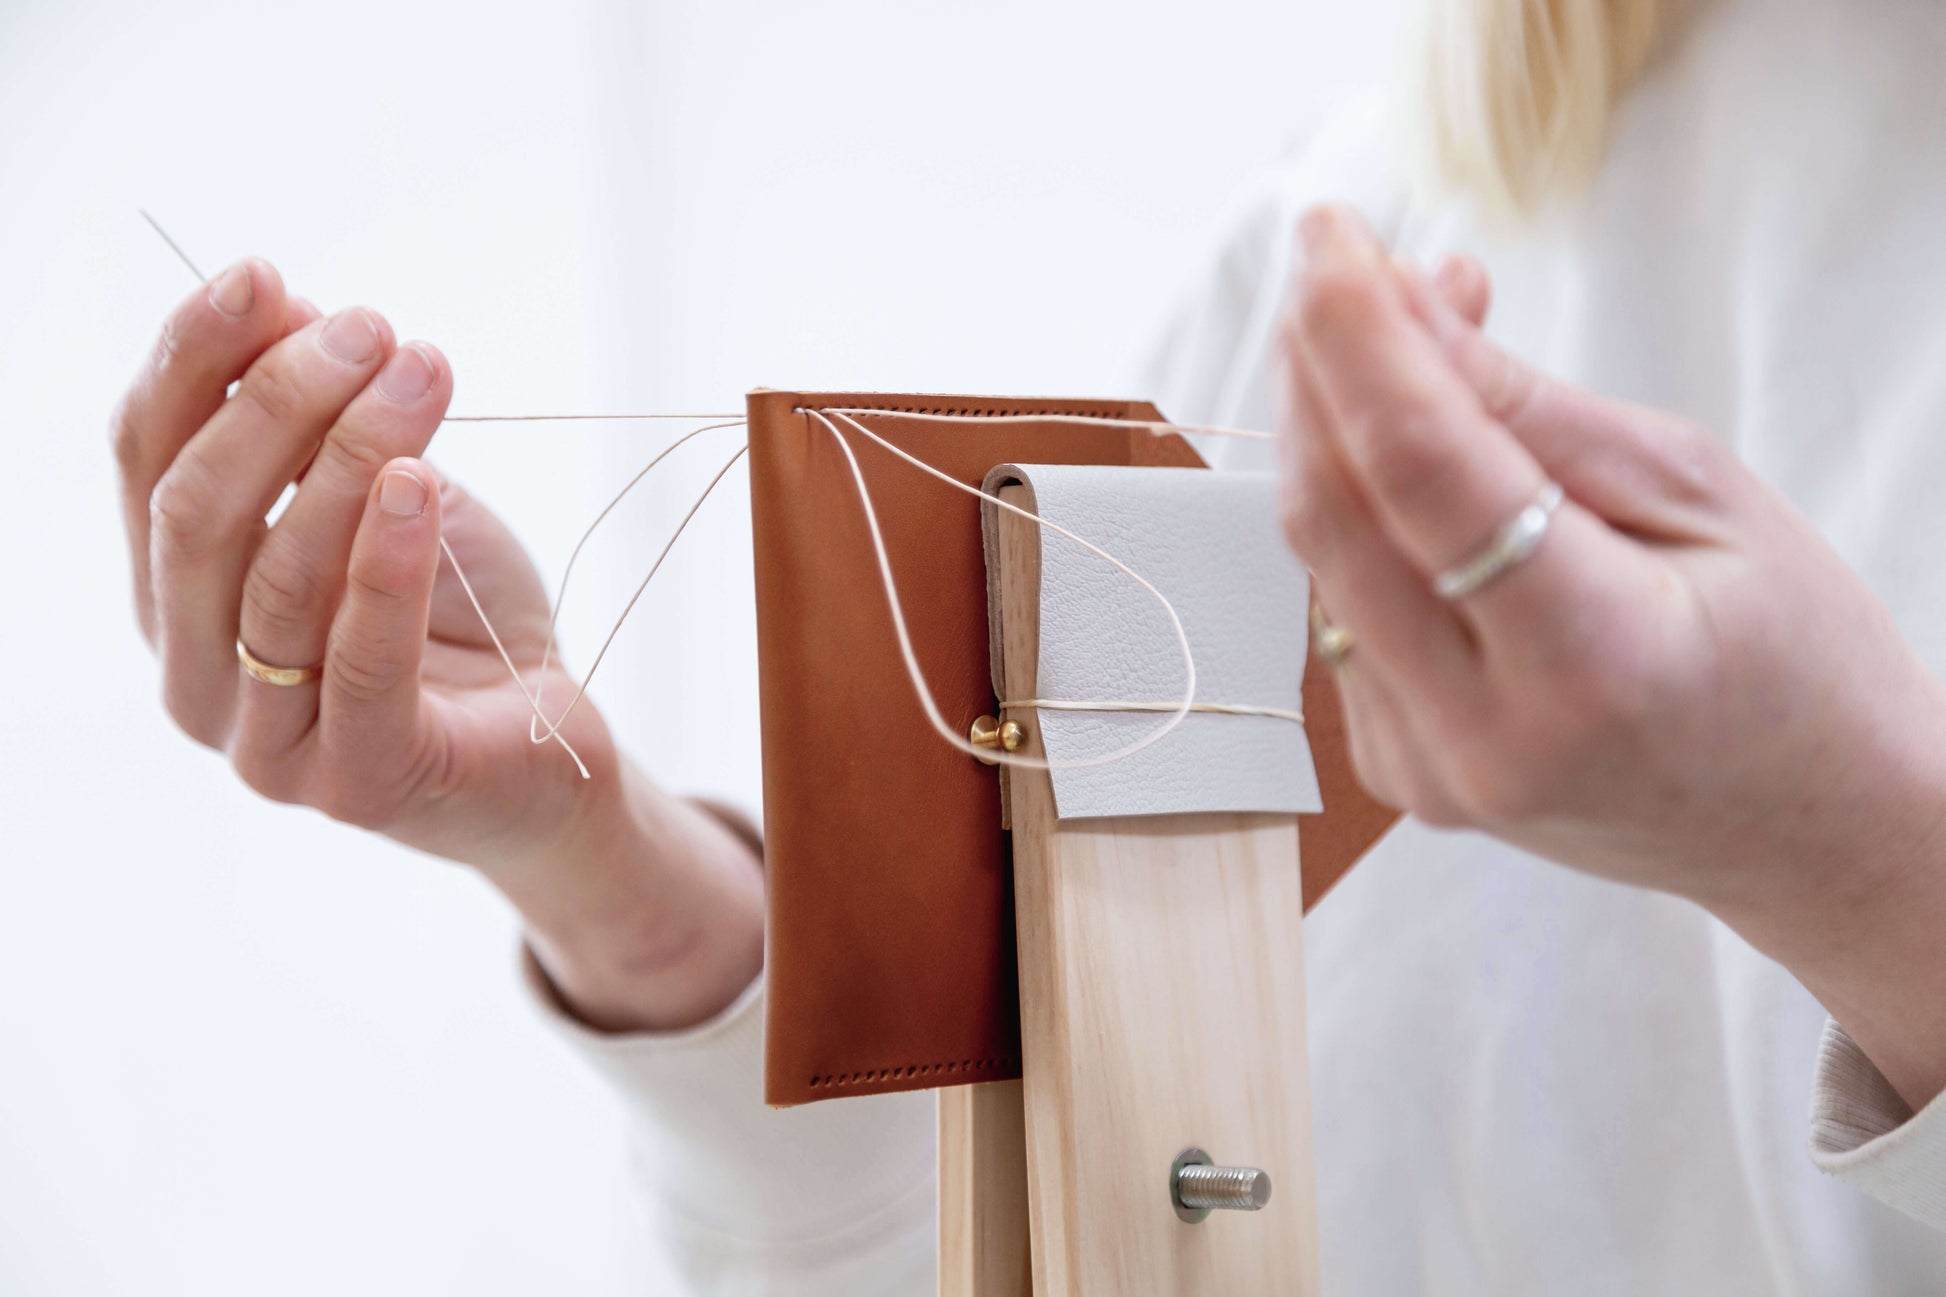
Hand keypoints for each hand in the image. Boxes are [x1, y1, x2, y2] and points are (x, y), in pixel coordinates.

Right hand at [113, 259, 760, 1030]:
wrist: (549, 745)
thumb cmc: (458, 617)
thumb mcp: (392, 496)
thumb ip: (325, 425)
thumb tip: (282, 302)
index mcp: (178, 594)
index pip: (148, 459)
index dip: (193, 360)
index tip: (263, 274)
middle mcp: (193, 673)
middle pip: (195, 512)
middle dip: (275, 398)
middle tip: (370, 328)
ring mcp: (264, 742)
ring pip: (276, 577)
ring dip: (351, 456)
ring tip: (422, 374)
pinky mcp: (355, 782)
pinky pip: (359, 659)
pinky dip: (386, 563)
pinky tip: (419, 482)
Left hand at [1278, 206, 1945, 1107]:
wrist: (1813, 829)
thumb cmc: (1794, 653)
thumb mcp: (1698, 494)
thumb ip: (1530, 410)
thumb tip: (1399, 309)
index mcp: (1590, 665)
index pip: (1420, 473)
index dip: (1358, 335)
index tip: (1327, 231)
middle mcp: (1482, 739)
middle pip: (1332, 518)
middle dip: (1316, 370)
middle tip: (1342, 266)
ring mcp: (1428, 773)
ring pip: (1319, 563)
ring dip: (1335, 434)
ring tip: (1419, 346)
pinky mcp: (1400, 776)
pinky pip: (1341, 614)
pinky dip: (1360, 519)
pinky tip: (1417, 464)